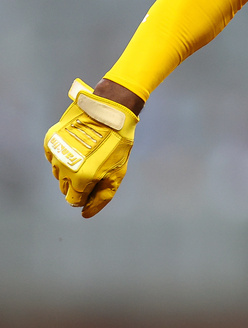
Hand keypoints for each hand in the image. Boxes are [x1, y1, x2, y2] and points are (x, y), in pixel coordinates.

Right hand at [43, 79, 138, 216]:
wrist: (109, 112)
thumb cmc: (117, 145)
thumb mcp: (116, 173)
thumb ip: (101, 197)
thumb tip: (85, 214)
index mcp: (82, 179)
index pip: (74, 201)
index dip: (85, 196)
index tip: (94, 184)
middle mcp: (64, 169)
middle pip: (65, 188)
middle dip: (78, 183)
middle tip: (93, 168)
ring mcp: (55, 154)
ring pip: (57, 173)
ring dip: (70, 169)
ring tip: (86, 155)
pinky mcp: (50, 141)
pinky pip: (52, 157)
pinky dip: (62, 155)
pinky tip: (76, 146)